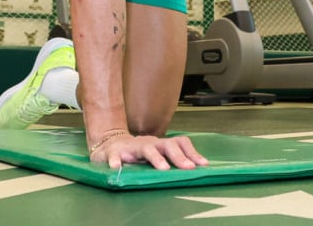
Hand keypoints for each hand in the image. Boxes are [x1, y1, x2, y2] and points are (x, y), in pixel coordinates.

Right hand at [89, 132, 208, 170]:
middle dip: (179, 156)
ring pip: (146, 149)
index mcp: (160, 144)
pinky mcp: (114, 153)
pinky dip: (116, 161)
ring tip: (164, 168)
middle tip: (188, 168)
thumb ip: (170, 160)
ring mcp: (132, 147)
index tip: (203, 164)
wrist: (110, 145)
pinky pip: (115, 156)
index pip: (180, 143)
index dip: (192, 152)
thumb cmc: (137, 153)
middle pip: (167, 145)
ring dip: (156, 158)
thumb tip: (194, 170)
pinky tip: (117, 168)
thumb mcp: (156, 154)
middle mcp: (149, 143)